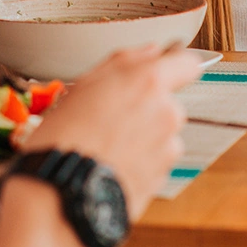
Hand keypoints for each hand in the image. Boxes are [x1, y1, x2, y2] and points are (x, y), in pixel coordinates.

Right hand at [20, 45, 201, 218]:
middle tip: (110, 119)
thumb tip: (150, 51)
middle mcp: (166, 112)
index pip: (187, 62)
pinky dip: (140, 163)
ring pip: (161, 134)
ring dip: (143, 138)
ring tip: (107, 147)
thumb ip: (124, 62)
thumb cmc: (64, 139)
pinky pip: (155, 162)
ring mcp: (167, 147)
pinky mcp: (163, 177)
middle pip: (168, 103)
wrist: (60, 195)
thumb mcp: (83, 85)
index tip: (167, 69)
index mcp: (148, 82)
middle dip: (147, 109)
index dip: (176, 65)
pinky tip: (112, 164)